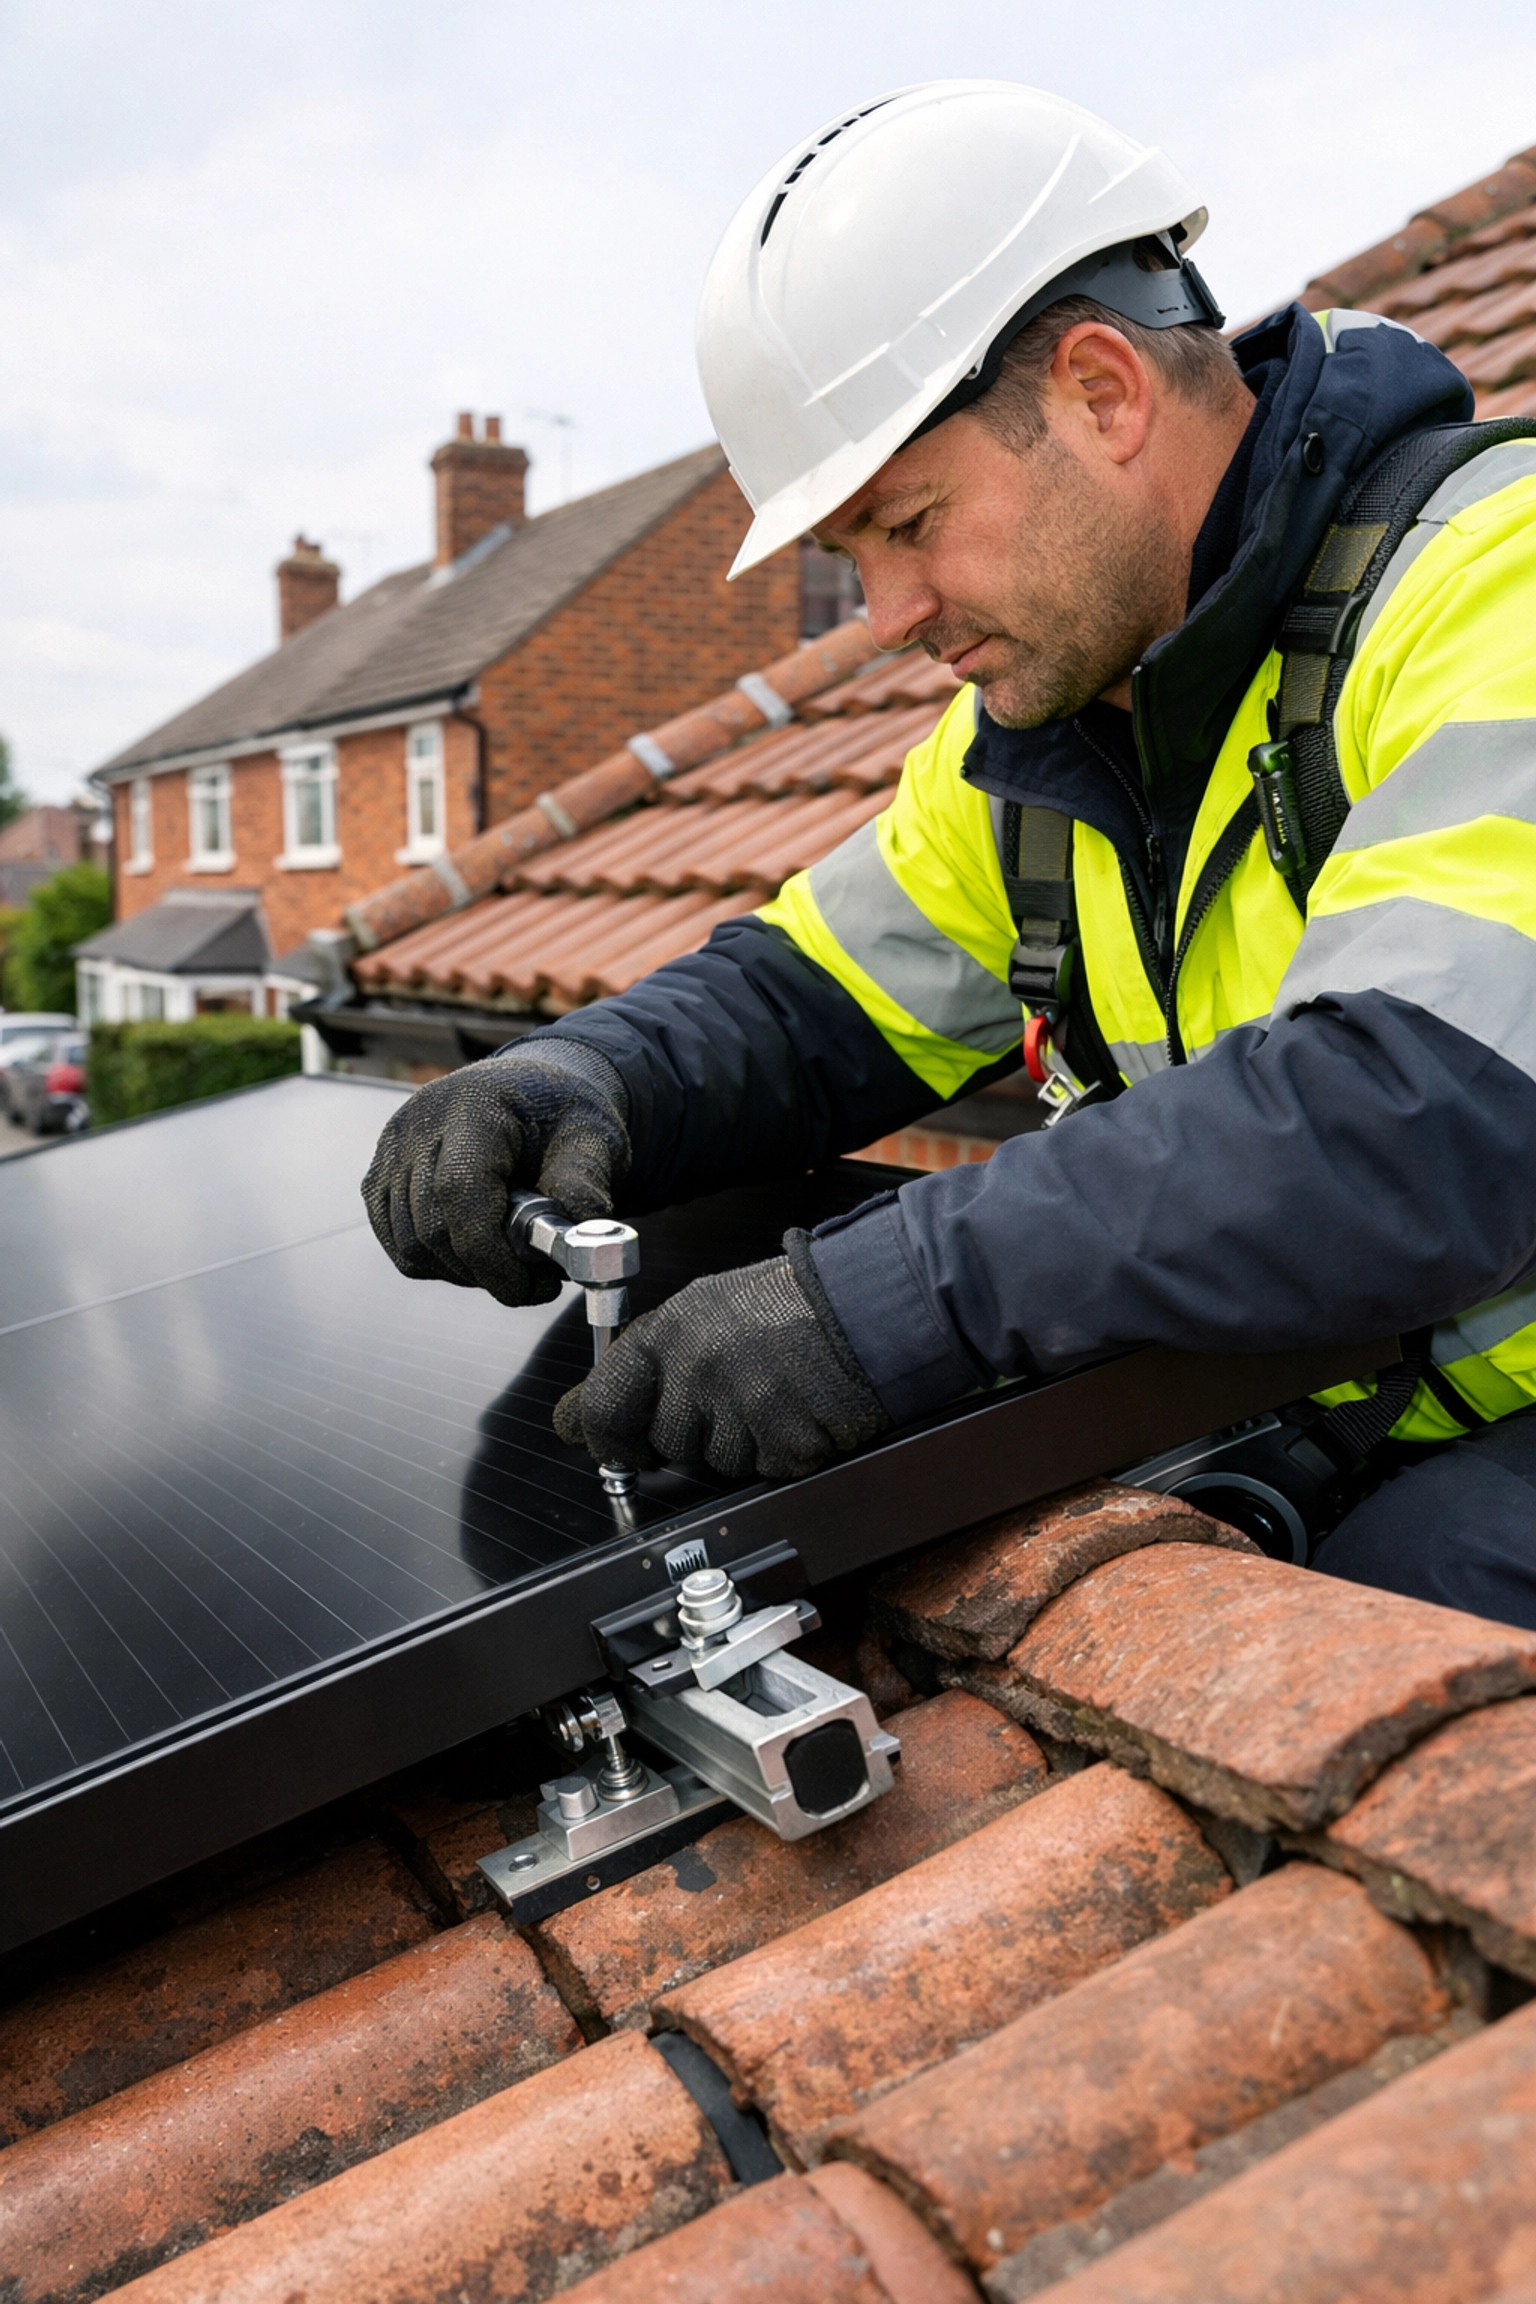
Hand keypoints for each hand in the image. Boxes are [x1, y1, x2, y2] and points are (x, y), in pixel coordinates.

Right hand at [362, 1038, 629, 1306]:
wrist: (526, 1088)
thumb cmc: (559, 1113)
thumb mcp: (594, 1139)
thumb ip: (585, 1188)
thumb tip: (581, 1243)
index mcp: (472, 1108)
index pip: (458, 1191)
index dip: (489, 1253)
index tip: (530, 1286)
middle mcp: (418, 1125)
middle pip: (431, 1228)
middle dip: (485, 1272)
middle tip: (534, 1281)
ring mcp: (391, 1152)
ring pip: (410, 1246)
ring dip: (461, 1273)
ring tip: (509, 1264)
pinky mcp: (379, 1175)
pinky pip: (397, 1242)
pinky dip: (437, 1263)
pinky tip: (477, 1254)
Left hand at [554, 1240, 887, 1482]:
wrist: (866, 1305)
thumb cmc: (787, 1306)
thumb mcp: (703, 1310)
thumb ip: (645, 1363)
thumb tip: (577, 1419)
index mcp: (668, 1332)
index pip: (604, 1407)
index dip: (608, 1437)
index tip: (619, 1447)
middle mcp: (696, 1368)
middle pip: (667, 1441)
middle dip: (695, 1431)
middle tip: (736, 1391)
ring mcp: (740, 1408)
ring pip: (716, 1461)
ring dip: (743, 1440)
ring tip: (775, 1391)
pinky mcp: (782, 1443)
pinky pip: (764, 1468)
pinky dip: (782, 1450)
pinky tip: (798, 1410)